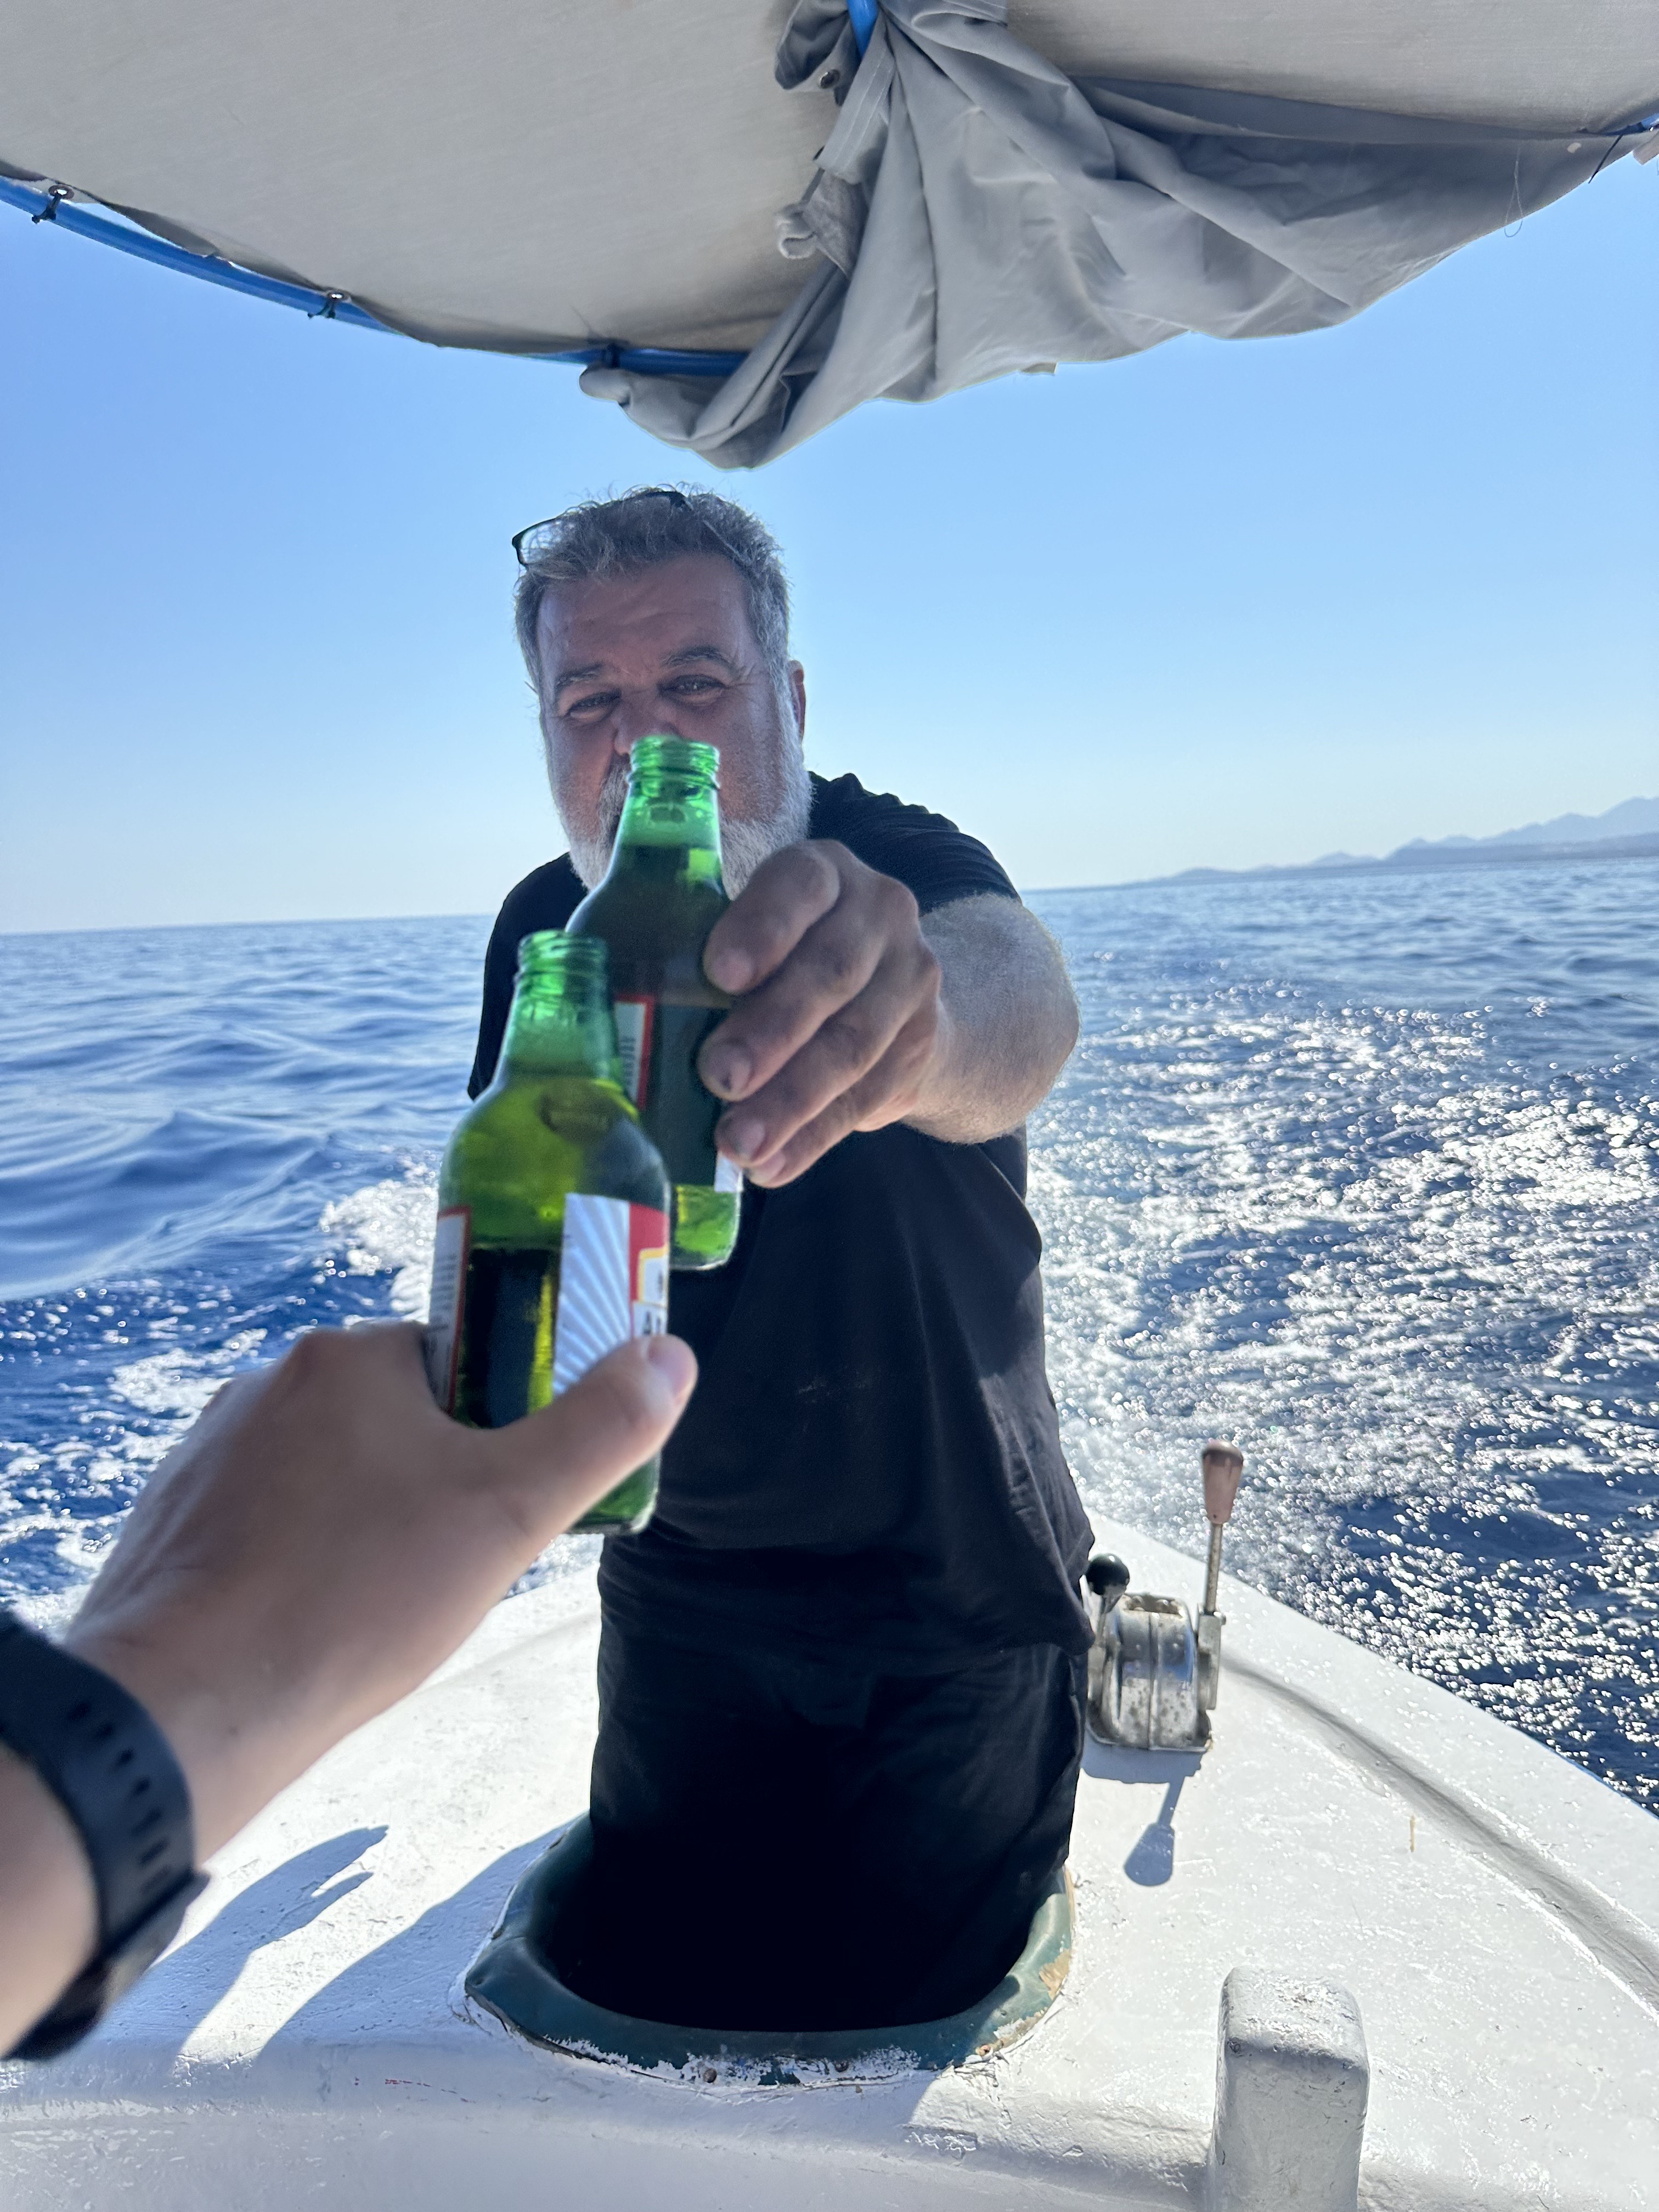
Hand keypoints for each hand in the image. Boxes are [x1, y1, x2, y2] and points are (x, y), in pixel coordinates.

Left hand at [64, 1322, 695, 1862]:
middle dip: (427, 1486)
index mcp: (349, 1357)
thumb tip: (669, 1354)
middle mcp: (265, 1384)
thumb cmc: (354, 1600)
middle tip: (443, 1570)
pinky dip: (293, 1565)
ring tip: (372, 1610)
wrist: (178, 1708)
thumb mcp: (509, 1513)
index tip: (498, 1508)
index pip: (455, 1365)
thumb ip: (598, 1429)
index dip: (494, 1433)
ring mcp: (205, 1451)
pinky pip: (260, 1524)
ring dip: (358, 1526)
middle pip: (389, 1419)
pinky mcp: (167, 1519)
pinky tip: (306, 1627)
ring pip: (323, 1474)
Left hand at [697, 841, 947, 1185]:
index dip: (763, 928)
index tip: (720, 973)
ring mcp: (909, 981)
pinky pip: (866, 1098)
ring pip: (852, 1044)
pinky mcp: (920, 1046)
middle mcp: (879, 914)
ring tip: (737, 1142)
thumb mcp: (749, 934)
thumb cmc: (782, 961)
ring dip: (791, 1100)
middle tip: (718, 1075)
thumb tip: (583, 995)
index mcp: (822, 873)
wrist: (892, 999)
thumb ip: (687, 947)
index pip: (799, 885)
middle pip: (830, 973)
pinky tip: (772, 1165)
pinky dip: (814, 1138)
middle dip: (772, 1030)